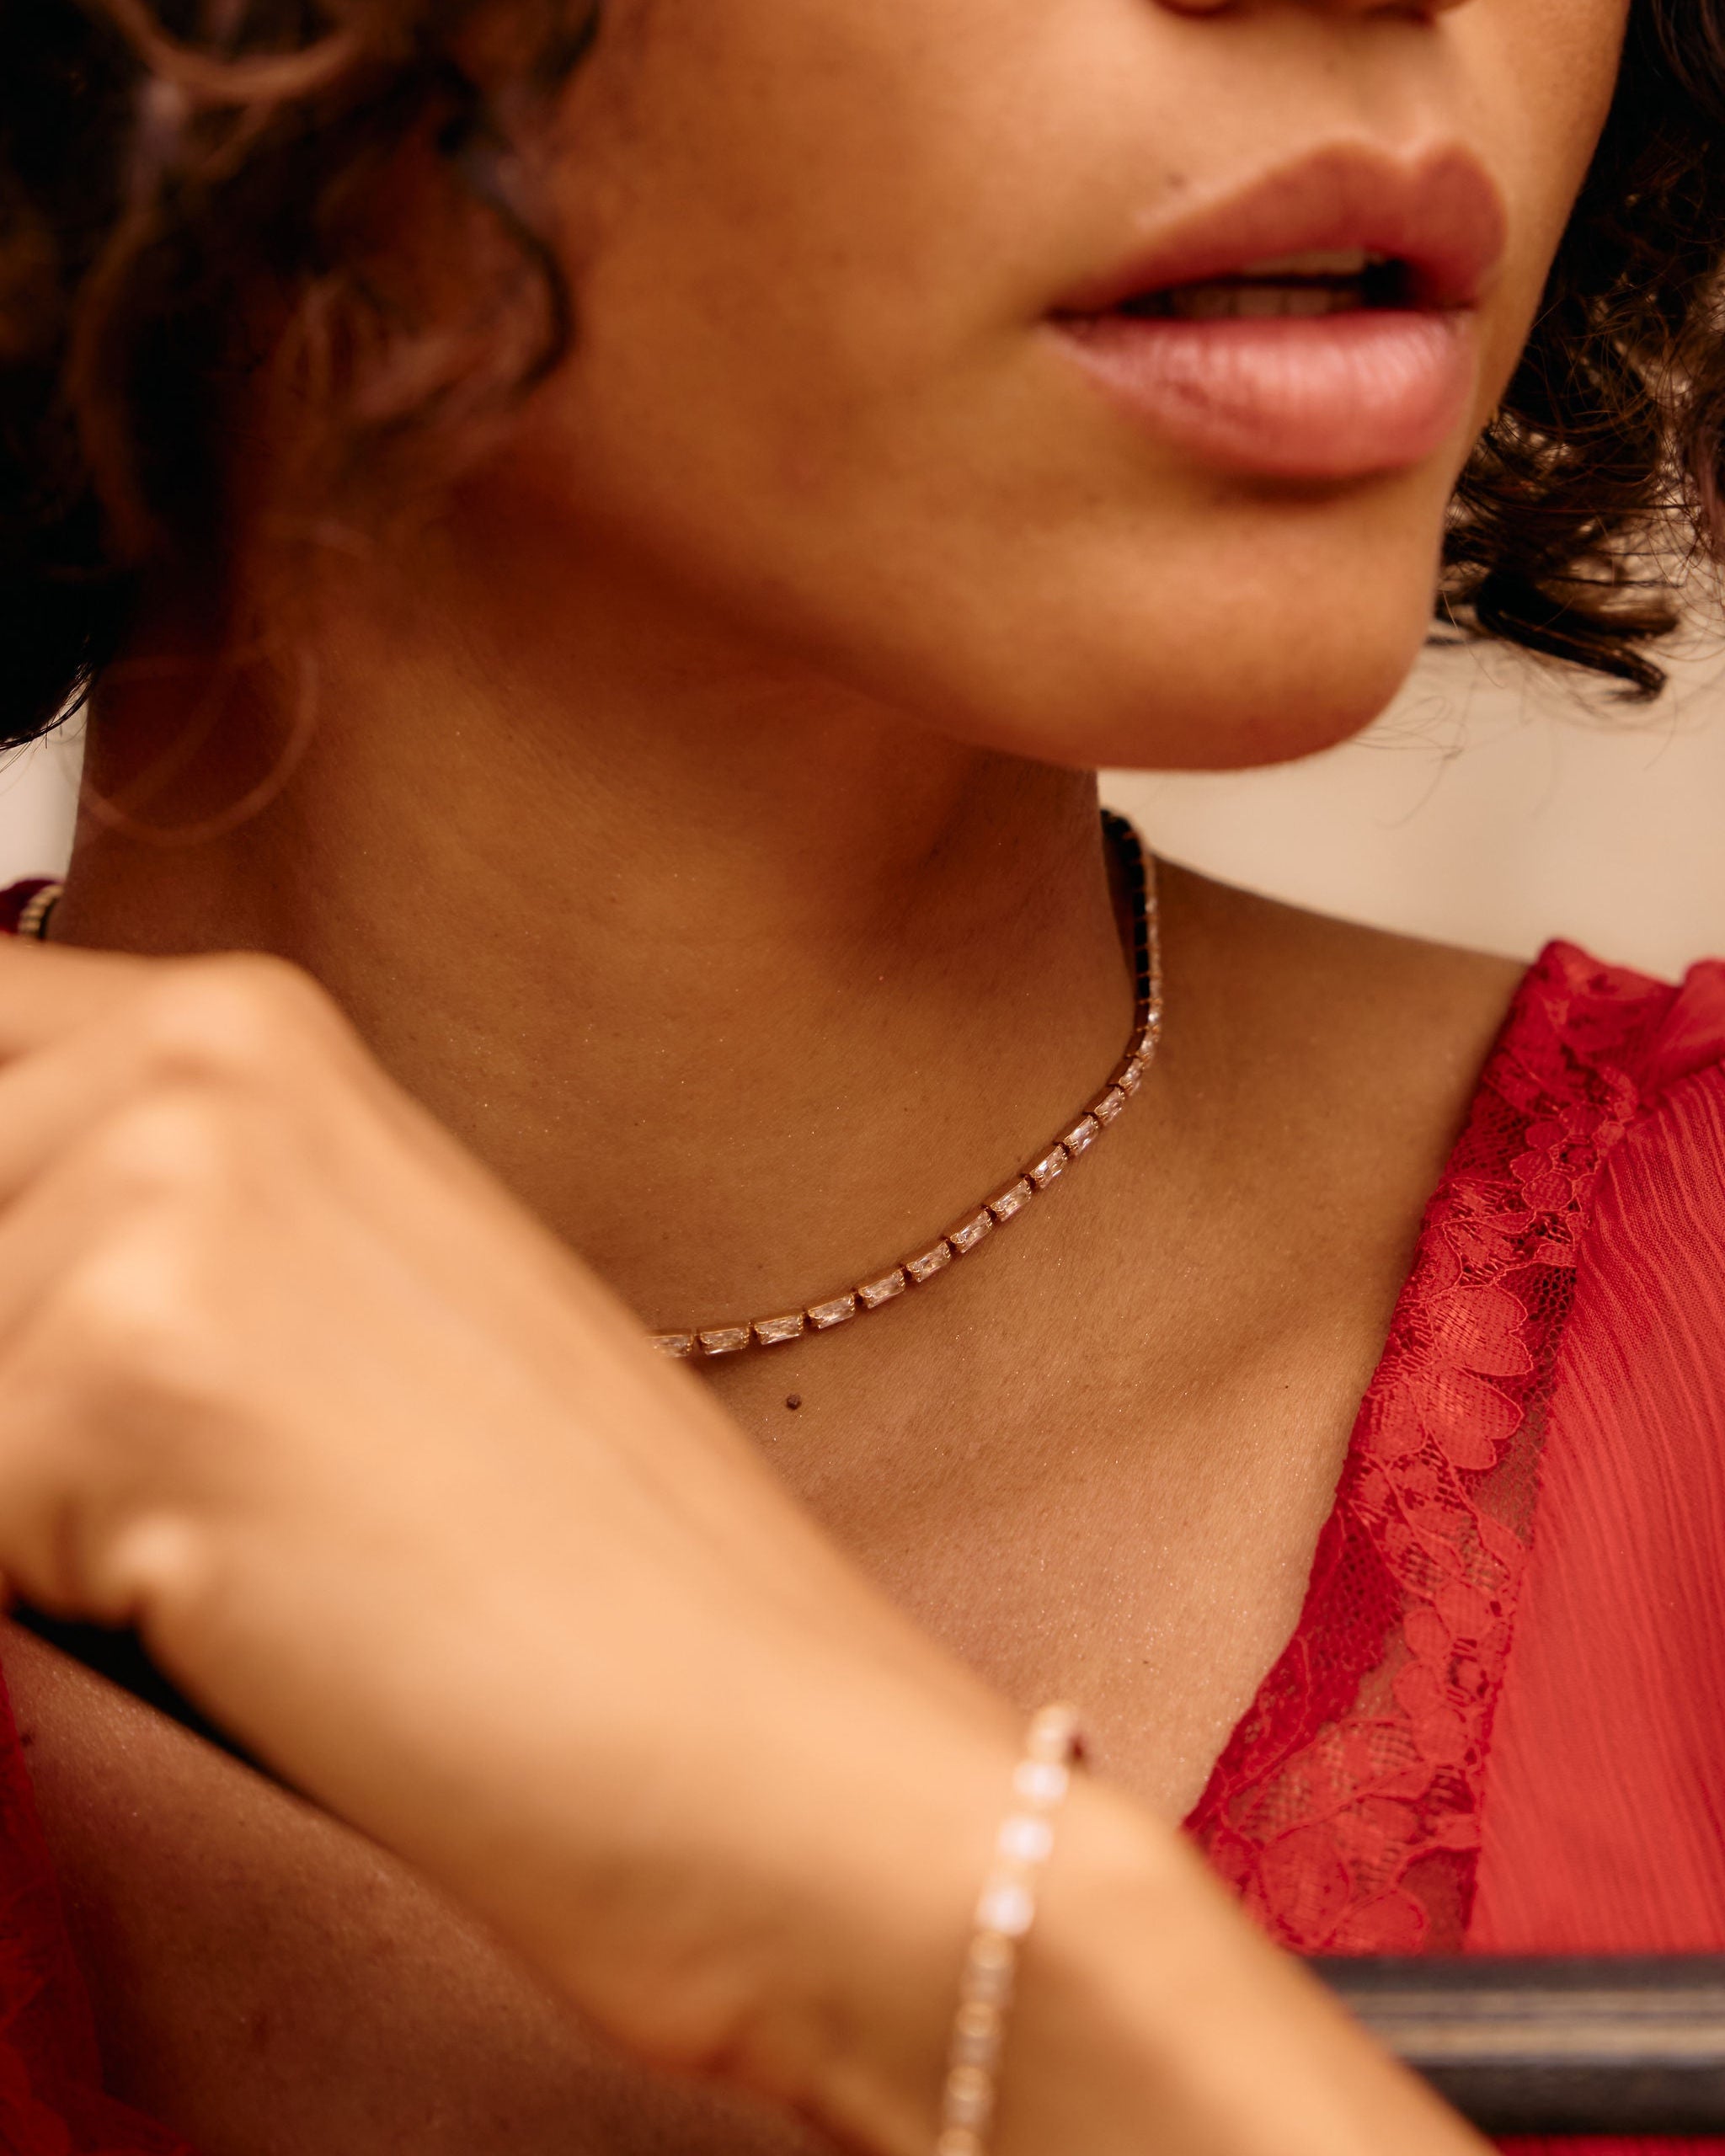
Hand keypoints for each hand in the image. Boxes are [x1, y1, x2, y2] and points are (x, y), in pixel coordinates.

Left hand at [0, 938, 1015, 2145]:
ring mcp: (164, 1200)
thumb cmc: (554, 1549)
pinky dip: (35, 1594)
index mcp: (245, 1024)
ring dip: (17, 1500)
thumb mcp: (313, 1295)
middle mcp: (195, 1062)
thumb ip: (100, 1215)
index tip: (43, 1356)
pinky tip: (226, 1607)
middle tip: (161, 1486)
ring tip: (217, 1550)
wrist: (739, 1723)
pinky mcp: (129, 1378)